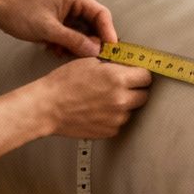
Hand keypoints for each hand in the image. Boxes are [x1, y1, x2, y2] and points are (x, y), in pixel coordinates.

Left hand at [0, 0, 117, 58]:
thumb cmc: (21, 13)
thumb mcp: (48, 29)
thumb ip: (73, 40)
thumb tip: (95, 51)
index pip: (102, 15)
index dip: (108, 33)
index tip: (110, 50)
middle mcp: (77, 4)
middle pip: (96, 26)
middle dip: (90, 42)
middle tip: (86, 57)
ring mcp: (70, 13)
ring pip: (85, 34)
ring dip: (77, 46)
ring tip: (62, 52)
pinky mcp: (63, 22)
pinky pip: (75, 36)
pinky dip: (68, 45)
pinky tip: (55, 49)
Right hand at [36, 59, 151, 138]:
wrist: (46, 107)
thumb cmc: (62, 84)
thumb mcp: (89, 63)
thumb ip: (113, 66)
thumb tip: (126, 66)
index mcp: (118, 79)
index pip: (146, 77)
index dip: (140, 74)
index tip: (136, 75)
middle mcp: (121, 99)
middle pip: (144, 95)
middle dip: (135, 90)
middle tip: (120, 87)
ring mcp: (117, 118)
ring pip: (131, 110)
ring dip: (123, 105)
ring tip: (102, 100)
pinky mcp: (110, 131)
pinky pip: (119, 122)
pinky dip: (112, 117)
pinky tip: (97, 110)